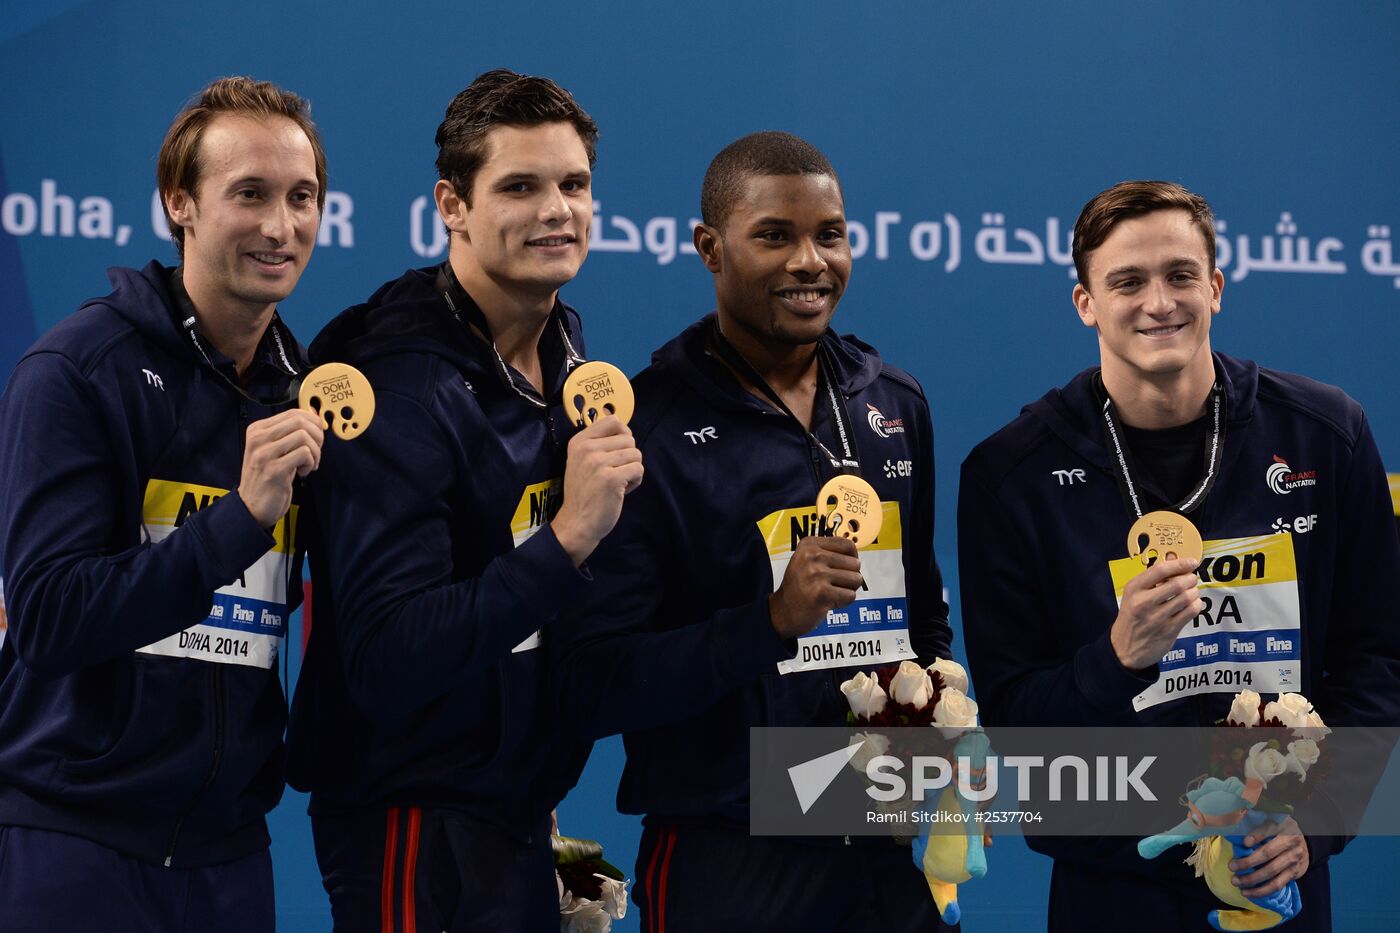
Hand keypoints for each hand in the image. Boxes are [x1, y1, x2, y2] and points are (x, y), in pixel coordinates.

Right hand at [237, 409, 323, 527]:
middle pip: (300, 422)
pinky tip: (303, 472)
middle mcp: (258, 438)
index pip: (293, 413)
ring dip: (315, 452)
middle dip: (317, 436)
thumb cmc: (267, 476)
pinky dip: (310, 462)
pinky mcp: (274, 470)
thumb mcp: (274, 449)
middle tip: (316, 451)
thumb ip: (289, 433)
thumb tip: (314, 414)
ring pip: (304, 436)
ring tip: (309, 464)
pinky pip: (304, 454)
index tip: (317, 437)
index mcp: (257, 430)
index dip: (313, 422)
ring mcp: (264, 454)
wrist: (252, 506)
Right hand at [551, 415, 643, 565]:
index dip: (623, 435)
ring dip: (632, 470)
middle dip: (628, 457)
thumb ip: (599, 441)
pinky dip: (635, 481)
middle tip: (614, 473)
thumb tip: (622, 423)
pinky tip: (621, 490)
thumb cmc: (585, 491)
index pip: (614, 421)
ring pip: (636, 454)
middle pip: (629, 439)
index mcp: (579, 441)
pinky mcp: (611, 478)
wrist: (577, 522)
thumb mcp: (582, 459)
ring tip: (616, 482)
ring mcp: (598, 463)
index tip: (617, 451)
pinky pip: (639, 469)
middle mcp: (587, 449)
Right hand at [769, 535, 862, 638]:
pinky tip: (828, 602)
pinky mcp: (821, 593)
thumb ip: (829, 553)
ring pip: (856, 579)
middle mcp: (812, 556)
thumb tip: (855, 556)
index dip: (852, 560)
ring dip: (848, 590)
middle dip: (850, 577)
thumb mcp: (806, 560)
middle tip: (833, 585)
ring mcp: (816, 574)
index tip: (842, 569)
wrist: (782, 612)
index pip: (849, 546)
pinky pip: (851, 595)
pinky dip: (843, 602)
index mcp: (809, 544)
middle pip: (855, 563)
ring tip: (831, 593)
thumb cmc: (799, 587)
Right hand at [1109, 557, 1202, 669]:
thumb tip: (1174, 558)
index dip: (1180, 564)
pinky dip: (1196, 604)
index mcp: (1134, 589)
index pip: (1160, 570)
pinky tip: (1192, 604)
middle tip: (1191, 579)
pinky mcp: (1169, 630)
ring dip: (1194, 592)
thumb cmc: (1132, 617)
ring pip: (1187, 597)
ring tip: (1191, 592)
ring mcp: (1157, 618)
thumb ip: (1153, 578)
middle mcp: (1144, 602)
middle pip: (1177, 584)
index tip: (1192, 562)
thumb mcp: (1134, 595)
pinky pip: (1191, 612)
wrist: (1124, 649)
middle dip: (1190, 579)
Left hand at [1230, 817, 1308, 897]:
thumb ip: (1258, 824)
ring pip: (1272, 873)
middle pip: (1268, 855)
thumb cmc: (1281, 831)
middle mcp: (1292, 845)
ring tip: (1237, 882)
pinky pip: (1278, 885)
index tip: (1244, 843)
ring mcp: (1295, 861)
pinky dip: (1262, 890)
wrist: (1303, 844)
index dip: (1257, 836)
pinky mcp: (1295, 874)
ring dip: (1252, 880)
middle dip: (1248, 862)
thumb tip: (1240, 829)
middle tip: (1232, 866)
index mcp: (1285, 829)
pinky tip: (1249, 892)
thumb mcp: (1273, 822)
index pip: (1270, 831)